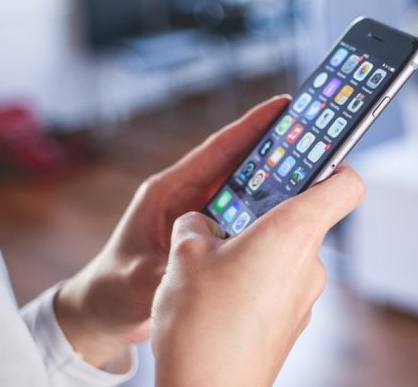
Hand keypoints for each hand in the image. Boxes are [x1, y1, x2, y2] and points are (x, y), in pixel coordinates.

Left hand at [54, 95, 290, 368]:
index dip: (250, 126)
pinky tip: (292, 212)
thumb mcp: (138, 280)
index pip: (216, 150)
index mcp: (168, 192)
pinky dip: (265, 209)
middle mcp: (186, 196)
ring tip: (314, 168)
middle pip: (237, 163)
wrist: (103, 311)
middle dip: (273, 147)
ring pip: (243, 188)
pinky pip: (242, 215)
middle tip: (312, 134)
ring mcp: (197, 215)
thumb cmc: (112, 289)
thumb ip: (170, 271)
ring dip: (274, 178)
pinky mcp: (206, 234)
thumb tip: (203, 268)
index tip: (282, 106)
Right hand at [151, 164, 364, 386]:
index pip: (346, 184)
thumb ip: (196, 225)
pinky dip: (257, 278)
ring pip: (288, 252)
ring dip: (257, 246)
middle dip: (269, 210)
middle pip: (306, 216)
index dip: (334, 163)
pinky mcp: (292, 322)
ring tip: (215, 259)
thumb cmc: (201, 324)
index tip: (313, 155)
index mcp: (292, 232)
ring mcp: (305, 296)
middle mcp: (309, 262)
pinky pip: (280, 283)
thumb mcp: (183, 256)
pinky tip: (221, 292)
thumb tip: (201, 222)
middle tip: (232, 211)